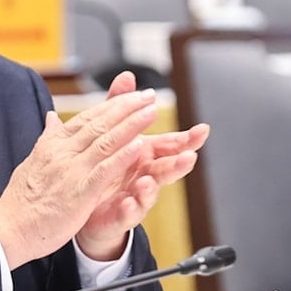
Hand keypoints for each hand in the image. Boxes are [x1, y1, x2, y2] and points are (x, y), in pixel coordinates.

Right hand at [0, 88, 161, 270]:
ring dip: (130, 125)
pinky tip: (138, 145)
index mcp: (53, 146)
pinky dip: (121, 157)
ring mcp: (70, 172)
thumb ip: (48, 139)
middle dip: (126, 108)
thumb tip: (51, 117)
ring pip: (105, 142)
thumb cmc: (20, 201)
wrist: (7, 230)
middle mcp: (62, 153)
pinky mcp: (78, 193)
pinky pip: (103, 171)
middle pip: (99, 124)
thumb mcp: (32, 162)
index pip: (86, 119)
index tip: (131, 95)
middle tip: (149, 95)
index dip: (111, 105)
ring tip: (150, 111)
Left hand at [74, 72, 208, 259]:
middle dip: (178, 164)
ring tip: (147, 182)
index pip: (170, 145)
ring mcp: (135, 196)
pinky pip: (127, 212)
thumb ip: (120, 106)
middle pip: (166, 169)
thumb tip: (127, 76)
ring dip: (150, 187)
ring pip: (149, 192)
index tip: (203, 130)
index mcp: (145, 154)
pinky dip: (129, 208)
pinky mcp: (120, 214)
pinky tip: (127, 202)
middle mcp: (145, 175)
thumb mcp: (112, 133)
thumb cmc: (107, 168)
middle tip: (189, 158)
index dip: (187, 139)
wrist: (86, 206)